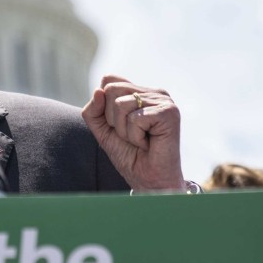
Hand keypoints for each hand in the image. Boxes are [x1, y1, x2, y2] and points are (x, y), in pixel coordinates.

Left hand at [81, 75, 185, 191]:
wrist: (149, 181)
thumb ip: (93, 111)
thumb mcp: (102, 130)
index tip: (119, 126)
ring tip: (141, 140)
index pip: (108, 81)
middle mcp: (153, 92)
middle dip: (112, 120)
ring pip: (120, 104)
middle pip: (111, 90)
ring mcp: (164, 100)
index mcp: (140, 91)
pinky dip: (135, 136)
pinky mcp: (169, 112)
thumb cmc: (130, 155)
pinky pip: (135, 119)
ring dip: (124, 130)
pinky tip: (148, 143)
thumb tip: (99, 90)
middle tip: (131, 135)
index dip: (104, 108)